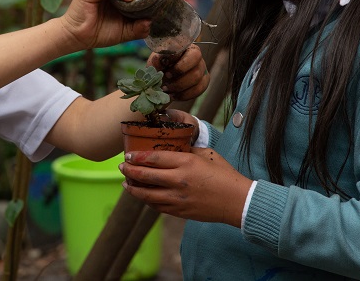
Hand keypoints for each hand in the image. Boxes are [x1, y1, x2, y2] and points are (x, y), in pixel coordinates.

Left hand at [119, 148, 252, 226]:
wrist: (237, 201)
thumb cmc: (224, 174)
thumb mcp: (206, 154)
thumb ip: (187, 151)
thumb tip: (172, 148)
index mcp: (185, 163)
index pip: (153, 158)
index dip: (137, 156)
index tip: (128, 155)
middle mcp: (178, 181)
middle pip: (146, 175)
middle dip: (130, 170)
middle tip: (122, 166)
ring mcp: (177, 198)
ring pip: (147, 194)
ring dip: (133, 188)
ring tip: (126, 183)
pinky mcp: (179, 211)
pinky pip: (157, 206)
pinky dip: (146, 200)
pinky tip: (142, 195)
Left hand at [147, 45, 209, 101]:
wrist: (163, 81)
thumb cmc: (160, 68)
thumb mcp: (155, 63)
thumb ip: (157, 61)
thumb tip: (162, 60)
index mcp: (184, 46)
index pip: (186, 49)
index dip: (176, 59)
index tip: (164, 65)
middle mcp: (196, 55)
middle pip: (195, 64)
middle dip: (178, 76)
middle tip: (165, 80)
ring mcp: (202, 68)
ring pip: (197, 78)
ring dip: (180, 87)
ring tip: (167, 90)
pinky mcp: (204, 81)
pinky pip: (199, 89)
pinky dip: (185, 95)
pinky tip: (174, 95)